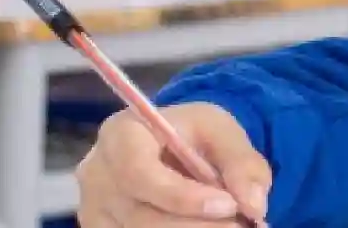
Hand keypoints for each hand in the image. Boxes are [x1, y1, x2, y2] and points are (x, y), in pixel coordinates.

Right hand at [76, 103, 270, 227]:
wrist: (167, 142)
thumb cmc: (190, 132)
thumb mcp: (220, 130)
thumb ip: (241, 163)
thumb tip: (255, 205)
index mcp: (119, 135)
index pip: (139, 173)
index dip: (182, 197)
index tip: (229, 205)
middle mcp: (96, 175)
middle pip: (141, 216)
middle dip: (196, 226)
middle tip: (241, 225)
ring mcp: (93, 208)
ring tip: (232, 227)